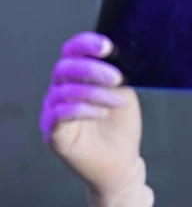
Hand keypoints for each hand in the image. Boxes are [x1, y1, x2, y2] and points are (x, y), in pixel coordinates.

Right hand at [40, 31, 141, 194]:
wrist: (122, 163)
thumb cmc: (121, 126)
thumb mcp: (123, 92)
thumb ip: (116, 74)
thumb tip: (120, 54)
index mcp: (77, 77)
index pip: (71, 51)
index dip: (86, 44)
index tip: (108, 46)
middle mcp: (61, 90)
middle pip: (64, 68)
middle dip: (92, 69)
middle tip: (116, 77)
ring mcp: (54, 112)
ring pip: (65, 91)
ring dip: (95, 92)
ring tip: (117, 101)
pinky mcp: (53, 133)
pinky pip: (60, 115)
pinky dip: (82, 110)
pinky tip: (101, 113)